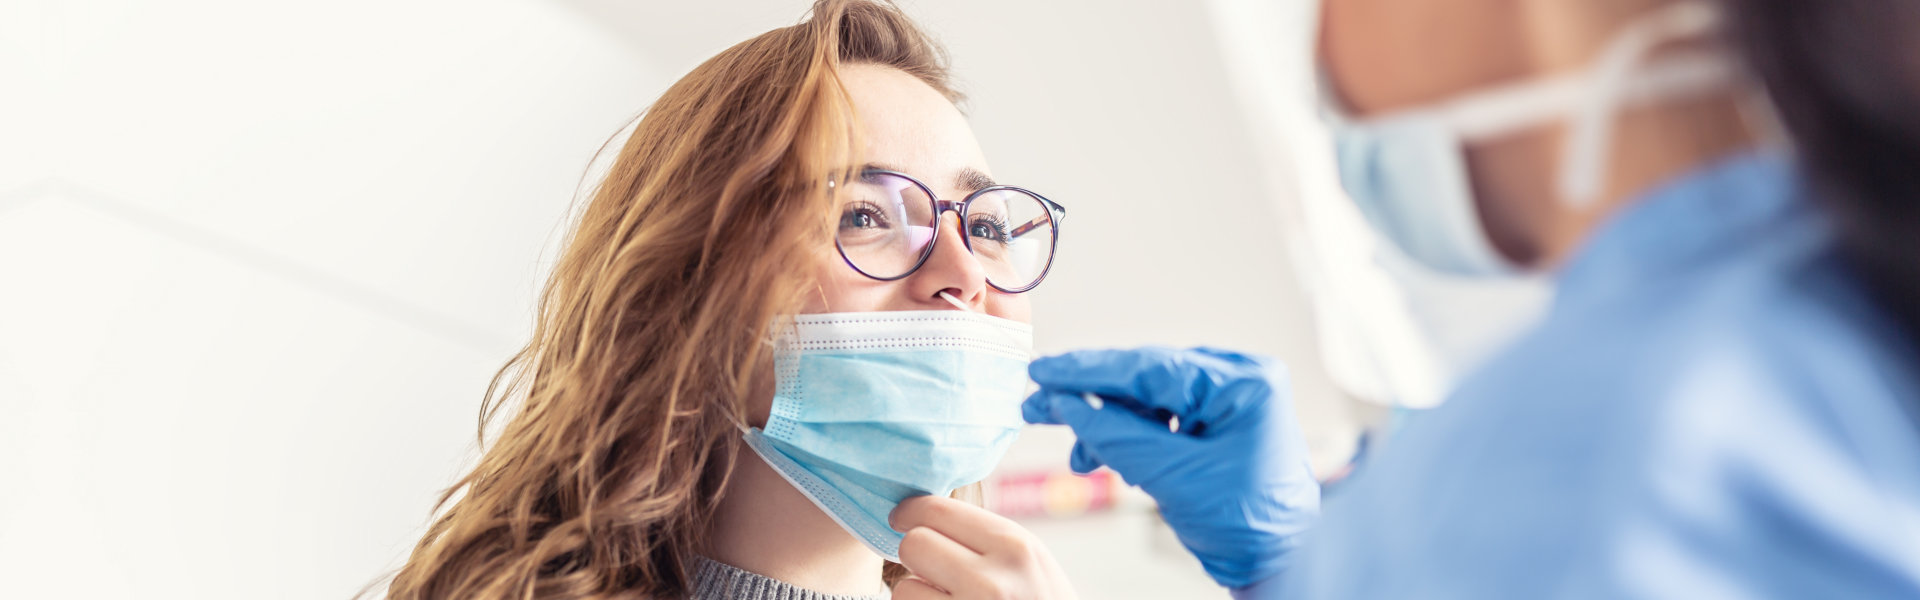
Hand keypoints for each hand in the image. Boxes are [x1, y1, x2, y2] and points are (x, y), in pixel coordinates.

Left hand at [888, 495, 1076, 599]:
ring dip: (916, 596)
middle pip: (913, 545)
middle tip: (931, 568)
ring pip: (903, 588)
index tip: (903, 518)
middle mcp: (990, 582)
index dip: (911, 513)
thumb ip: (986, 538)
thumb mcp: (1032, 563)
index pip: (935, 511)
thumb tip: (921, 514)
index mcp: (1015, 548)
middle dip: (917, 557)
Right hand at [1022, 347, 1318, 588]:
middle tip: (1038, 405)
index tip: (1044, 372)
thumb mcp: (1174, 477)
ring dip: (1109, 426)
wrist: (1280, 561)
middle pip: (1146, 379)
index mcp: (1242, 382)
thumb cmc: (1250, 522)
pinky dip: (1131, 439)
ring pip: (1149, 401)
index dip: (1089, 370)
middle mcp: (1238, 381)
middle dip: (1091, 399)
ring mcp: (1228, 401)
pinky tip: (1109, 459)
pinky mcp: (1217, 423)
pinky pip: (1162, 419)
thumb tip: (1068, 404)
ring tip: (1080, 456)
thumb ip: (1117, 435)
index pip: (1149, 366)